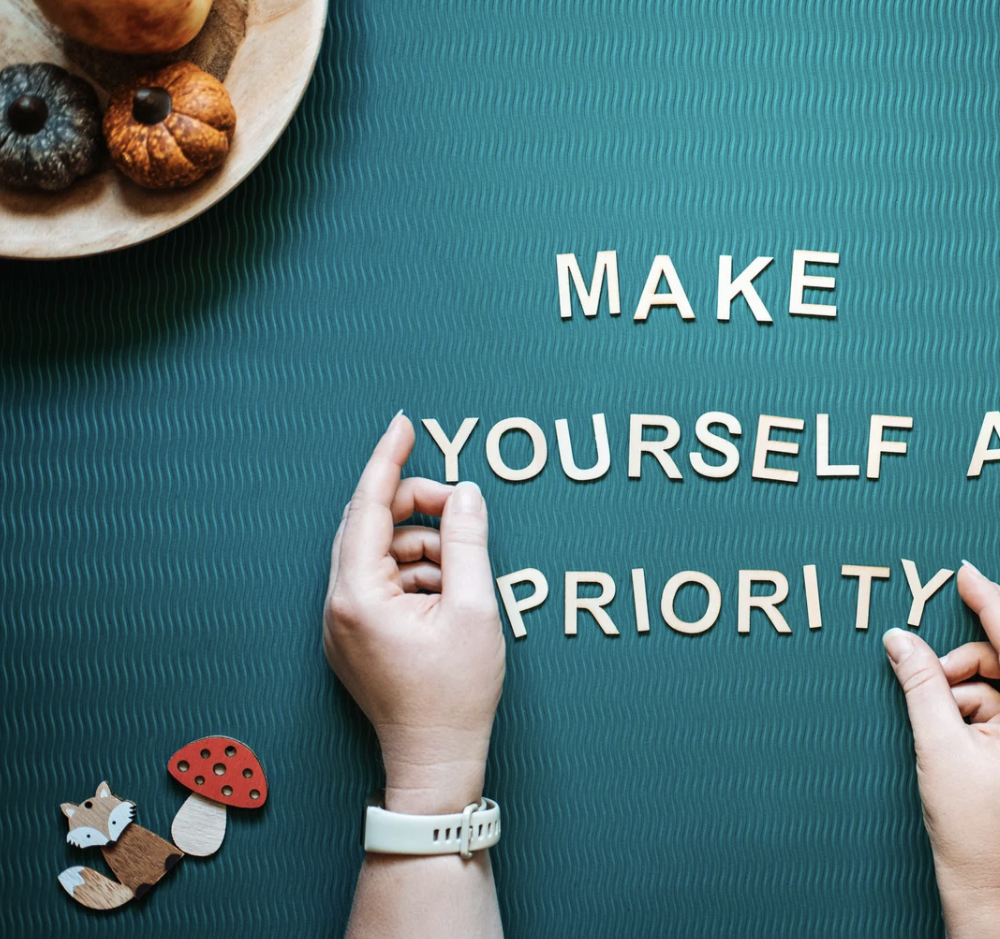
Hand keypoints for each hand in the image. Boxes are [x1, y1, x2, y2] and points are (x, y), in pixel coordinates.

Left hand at [324, 414, 506, 814]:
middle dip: (416, 507)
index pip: (367, 508)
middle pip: (370, 527)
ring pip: (380, 555)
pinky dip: (416, 575)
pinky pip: (382, 583)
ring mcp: (343, 625)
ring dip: (422, 547)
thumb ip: (467, 542)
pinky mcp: (356, 638)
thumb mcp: (475, 609)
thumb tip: (466, 494)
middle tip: (460, 502)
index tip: (404, 425)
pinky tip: (448, 594)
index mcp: (358, 597)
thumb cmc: (455, 695)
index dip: (388, 461)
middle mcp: (338, 607)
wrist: (436, 760)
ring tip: (462, 572)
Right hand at [882, 561, 999, 938]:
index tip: (965, 571)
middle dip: (980, 642)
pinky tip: (949, 720)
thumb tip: (898, 638)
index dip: (989, 601)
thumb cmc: (973, 829)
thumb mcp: (938, 746)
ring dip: (972, 677)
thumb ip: (920, 683)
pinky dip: (978, 700)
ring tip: (937, 705)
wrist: (989, 886)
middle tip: (942, 630)